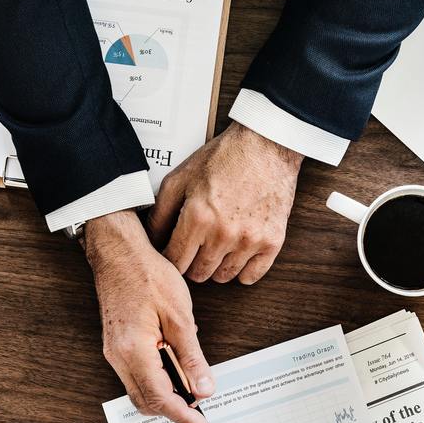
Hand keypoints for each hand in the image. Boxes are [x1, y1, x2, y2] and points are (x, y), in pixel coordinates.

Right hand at [85, 210, 213, 422]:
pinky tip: (176, 365)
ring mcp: (114, 352)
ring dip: (166, 394)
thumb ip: (192, 357)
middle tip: (200, 408)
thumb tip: (203, 388)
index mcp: (133, 351)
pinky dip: (158, 379)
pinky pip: (136, 375)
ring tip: (192, 384)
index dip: (182, 417)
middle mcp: (118, 357)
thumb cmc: (148, 275)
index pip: (159, 398)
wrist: (119, 253)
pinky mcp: (116, 346)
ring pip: (140, 390)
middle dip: (174, 410)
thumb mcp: (180, 317)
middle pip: (146, 401)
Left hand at [146, 122, 302, 284]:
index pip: (175, 261)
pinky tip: (237, 254)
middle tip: (195, 248)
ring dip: (216, 267)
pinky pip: (251, 276)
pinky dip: (242, 270)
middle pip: (198, 274)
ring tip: (216, 247)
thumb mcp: (181, 178)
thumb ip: (161, 212)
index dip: (170, 260)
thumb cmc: (224, 158)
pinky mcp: (272, 241)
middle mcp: (223, 233)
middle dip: (191, 264)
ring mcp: (250, 240)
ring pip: (223, 277)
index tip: (174, 253)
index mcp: (198, 217)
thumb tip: (151, 240)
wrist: (267, 146)